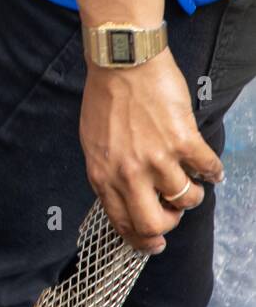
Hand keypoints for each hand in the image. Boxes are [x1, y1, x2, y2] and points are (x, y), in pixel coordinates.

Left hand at [79, 48, 223, 252]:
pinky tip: (209, 168)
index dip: (141, 240)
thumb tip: (126, 197)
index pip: (121, 222)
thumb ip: (108, 172)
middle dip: (168, 224)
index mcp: (102, 173)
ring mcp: (157, 159)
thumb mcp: (93, 141)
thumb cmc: (105, 97)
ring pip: (187, 200)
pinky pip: (209, 171)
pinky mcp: (183, 142)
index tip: (154, 244)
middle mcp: (128, 173)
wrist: (122, 62)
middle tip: (172, 211)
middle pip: (154, 225)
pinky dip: (213, 172)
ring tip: (187, 175)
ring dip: (192, 192)